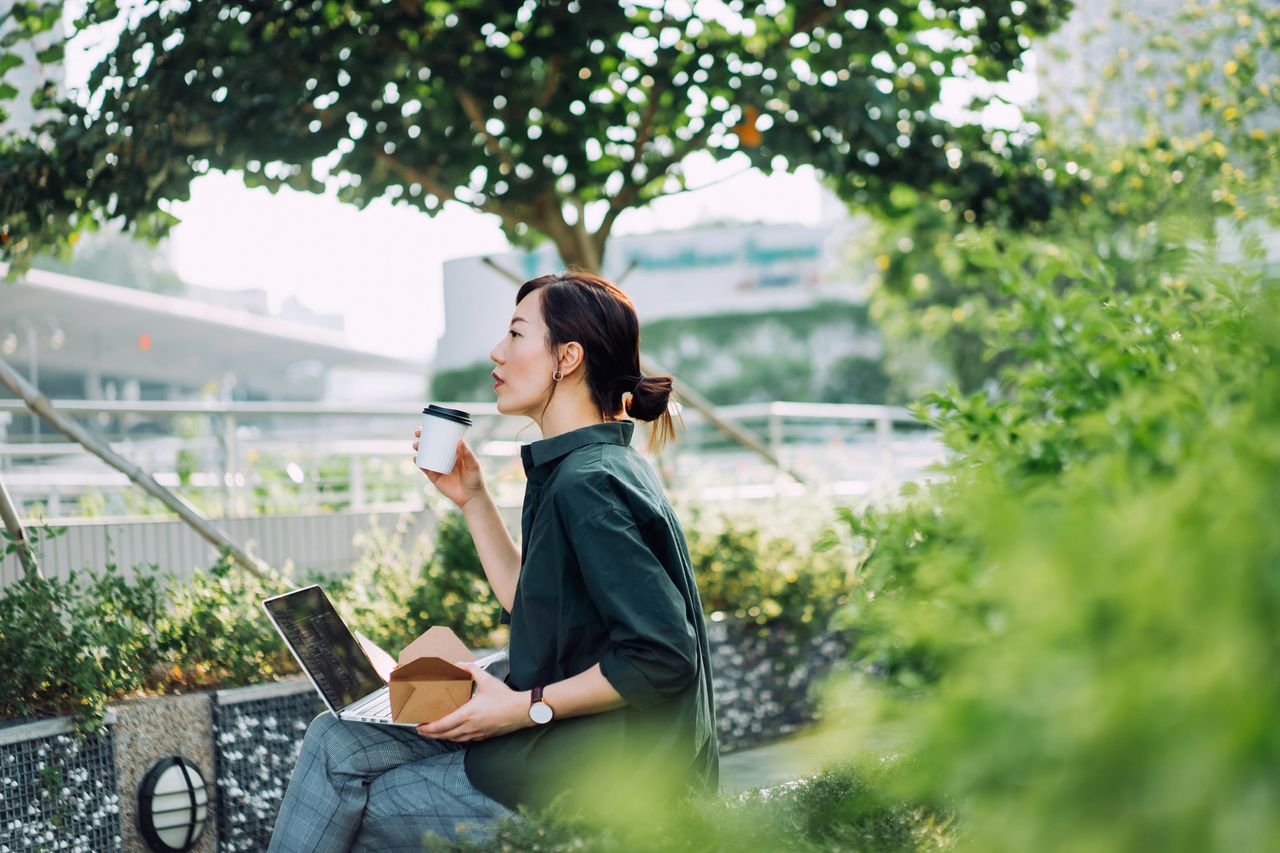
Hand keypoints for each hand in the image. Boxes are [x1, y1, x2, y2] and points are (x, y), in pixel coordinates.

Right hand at [411, 431, 486, 509]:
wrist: (470, 497)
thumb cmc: (474, 479)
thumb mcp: (473, 465)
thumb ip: (467, 454)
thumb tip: (460, 441)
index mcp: (454, 451)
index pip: (443, 438)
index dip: (435, 431)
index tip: (428, 425)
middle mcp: (445, 457)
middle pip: (431, 444)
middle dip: (422, 437)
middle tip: (418, 433)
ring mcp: (438, 466)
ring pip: (426, 454)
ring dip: (419, 448)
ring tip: (416, 445)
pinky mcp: (434, 476)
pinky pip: (424, 468)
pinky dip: (419, 463)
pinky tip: (416, 458)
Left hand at [416, 662, 531, 741]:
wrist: (521, 711)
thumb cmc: (504, 697)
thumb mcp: (486, 680)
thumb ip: (471, 670)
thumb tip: (459, 664)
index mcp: (467, 714)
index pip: (442, 725)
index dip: (428, 728)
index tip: (419, 726)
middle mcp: (470, 726)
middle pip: (445, 735)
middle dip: (431, 734)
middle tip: (422, 731)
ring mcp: (477, 733)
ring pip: (454, 739)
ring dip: (442, 737)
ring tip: (435, 733)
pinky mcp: (484, 736)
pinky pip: (465, 740)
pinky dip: (455, 738)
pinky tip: (454, 734)